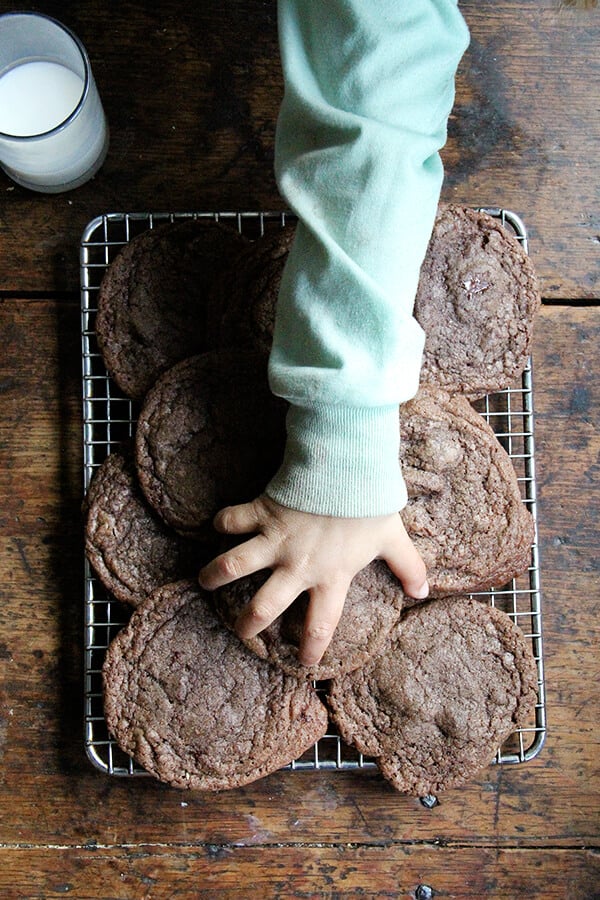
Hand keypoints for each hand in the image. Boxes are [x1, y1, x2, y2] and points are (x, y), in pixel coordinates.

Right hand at [198, 495, 428, 666]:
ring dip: (215, 575)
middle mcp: (297, 566)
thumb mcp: (394, 538)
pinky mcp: (261, 512)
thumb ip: (410, 567)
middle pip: (265, 607)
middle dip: (248, 624)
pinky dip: (222, 522)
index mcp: (330, 577)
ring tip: (203, 582)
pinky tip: (218, 526)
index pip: (320, 625)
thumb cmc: (370, 504)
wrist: (345, 467)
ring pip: (234, 565)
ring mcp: (274, 540)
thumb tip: (425, 592)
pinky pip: (232, 520)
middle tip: (241, 631)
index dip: (311, 649)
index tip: (305, 662)